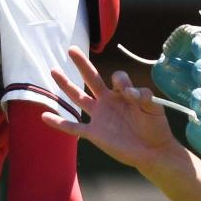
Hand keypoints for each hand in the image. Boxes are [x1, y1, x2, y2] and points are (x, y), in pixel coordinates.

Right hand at [44, 47, 177, 170]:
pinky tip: (44, 115)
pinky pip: (72, 127)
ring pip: (78, 97)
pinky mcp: (94, 133)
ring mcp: (99, 116)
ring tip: (54, 71)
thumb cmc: (156, 128)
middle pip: (91, 78)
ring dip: (66, 84)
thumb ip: (144, 96)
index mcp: (123, 94)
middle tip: (72, 49)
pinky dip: (58, 122)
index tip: (132, 95)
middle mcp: (108, 101)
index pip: (117, 77)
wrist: (153, 152)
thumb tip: (128, 92)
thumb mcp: (154, 108)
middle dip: (82, 64)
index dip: (123, 82)